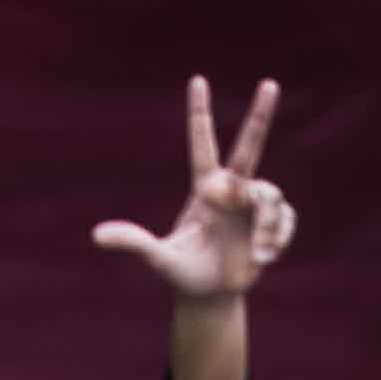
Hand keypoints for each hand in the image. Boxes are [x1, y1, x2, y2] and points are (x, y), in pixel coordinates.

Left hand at [94, 76, 294, 304]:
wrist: (210, 299)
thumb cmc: (182, 274)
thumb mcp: (157, 259)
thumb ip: (132, 242)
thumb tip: (95, 235)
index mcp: (205, 188)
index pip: (202, 144)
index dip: (199, 113)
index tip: (197, 80)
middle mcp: (232, 189)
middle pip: (249, 145)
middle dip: (260, 115)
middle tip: (269, 84)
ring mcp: (254, 204)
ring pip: (270, 196)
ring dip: (267, 225)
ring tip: (258, 254)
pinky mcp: (273, 222)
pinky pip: (285, 218)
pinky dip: (278, 238)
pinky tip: (265, 257)